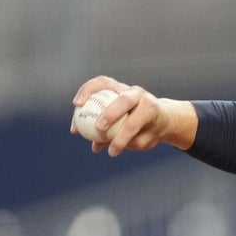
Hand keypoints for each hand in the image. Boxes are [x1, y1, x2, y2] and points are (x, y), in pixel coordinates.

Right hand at [71, 76, 196, 156]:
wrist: (158, 116)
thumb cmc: (150, 131)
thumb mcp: (146, 141)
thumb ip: (126, 141)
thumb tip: (99, 144)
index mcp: (150, 108)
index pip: (135, 123)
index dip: (122, 139)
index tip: (112, 152)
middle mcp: (139, 94)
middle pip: (124, 100)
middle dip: (110, 114)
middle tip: (99, 128)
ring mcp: (125, 87)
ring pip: (106, 83)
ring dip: (89, 92)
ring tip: (77, 105)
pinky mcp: (114, 85)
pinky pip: (97, 84)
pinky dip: (86, 91)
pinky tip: (76, 105)